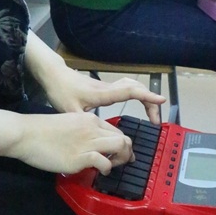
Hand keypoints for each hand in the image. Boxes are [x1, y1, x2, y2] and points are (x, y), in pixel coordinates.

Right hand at [12, 111, 135, 174]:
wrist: (25, 134)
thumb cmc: (41, 131)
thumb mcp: (68, 125)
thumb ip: (82, 133)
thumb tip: (90, 147)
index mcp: (89, 119)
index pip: (116, 130)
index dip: (122, 144)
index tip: (119, 155)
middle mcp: (92, 128)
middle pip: (123, 138)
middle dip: (126, 153)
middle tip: (119, 163)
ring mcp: (87, 142)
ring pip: (120, 147)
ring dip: (120, 160)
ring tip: (110, 167)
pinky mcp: (80, 156)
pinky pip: (104, 162)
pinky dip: (106, 169)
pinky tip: (99, 171)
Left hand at [40, 61, 163, 124]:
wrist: (54, 75)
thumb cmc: (60, 90)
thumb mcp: (69, 110)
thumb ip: (83, 124)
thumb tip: (93, 140)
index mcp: (102, 94)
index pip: (129, 91)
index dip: (146, 95)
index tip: (161, 100)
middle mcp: (108, 88)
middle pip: (136, 88)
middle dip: (150, 101)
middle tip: (156, 120)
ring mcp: (107, 86)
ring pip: (133, 86)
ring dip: (145, 97)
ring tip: (151, 114)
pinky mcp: (105, 87)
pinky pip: (127, 88)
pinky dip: (138, 94)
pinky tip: (139, 103)